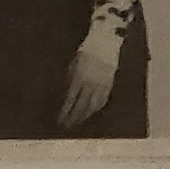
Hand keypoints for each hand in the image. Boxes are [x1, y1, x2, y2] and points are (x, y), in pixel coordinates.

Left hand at [58, 10, 128, 126]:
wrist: (105, 42)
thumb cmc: (86, 51)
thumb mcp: (73, 64)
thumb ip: (70, 80)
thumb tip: (66, 96)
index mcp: (79, 78)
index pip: (70, 100)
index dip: (65, 111)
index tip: (60, 119)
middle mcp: (90, 84)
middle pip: (81, 106)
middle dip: (73, 117)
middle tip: (67, 125)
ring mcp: (101, 85)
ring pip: (92, 106)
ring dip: (84, 116)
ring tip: (78, 121)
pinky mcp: (109, 85)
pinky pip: (102, 101)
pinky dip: (95, 109)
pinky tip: (90, 113)